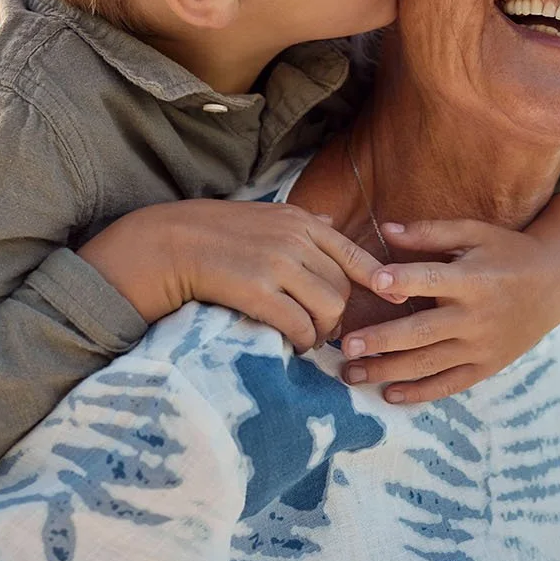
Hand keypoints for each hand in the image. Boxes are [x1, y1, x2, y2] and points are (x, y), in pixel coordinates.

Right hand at [79, 199, 384, 351]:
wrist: (168, 243)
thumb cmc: (216, 232)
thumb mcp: (263, 215)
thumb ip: (300, 222)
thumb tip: (330, 222)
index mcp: (300, 221)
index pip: (354, 254)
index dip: (378, 280)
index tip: (391, 299)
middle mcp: (295, 240)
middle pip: (343, 288)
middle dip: (339, 316)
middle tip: (324, 331)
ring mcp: (277, 265)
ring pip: (329, 309)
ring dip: (322, 332)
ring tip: (307, 339)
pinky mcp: (257, 291)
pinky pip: (299, 325)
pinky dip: (302, 341)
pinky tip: (291, 345)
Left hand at [339, 196, 559, 402]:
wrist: (556, 284)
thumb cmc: (507, 251)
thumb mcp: (475, 233)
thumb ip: (431, 232)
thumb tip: (386, 228)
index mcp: (472, 279)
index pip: (433, 280)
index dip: (404, 280)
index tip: (374, 281)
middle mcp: (476, 317)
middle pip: (423, 332)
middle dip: (382, 340)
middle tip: (346, 346)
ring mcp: (482, 346)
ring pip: (430, 363)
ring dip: (388, 371)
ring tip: (351, 374)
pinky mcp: (487, 365)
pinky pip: (450, 384)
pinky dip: (421, 392)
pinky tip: (389, 395)